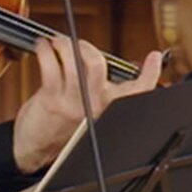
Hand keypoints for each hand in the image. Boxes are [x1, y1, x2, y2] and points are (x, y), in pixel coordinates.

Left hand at [11, 40, 167, 171]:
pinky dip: (46, 51)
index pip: (137, 92)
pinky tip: (44, 48)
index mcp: (108, 107)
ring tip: (58, 42)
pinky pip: (50, 67)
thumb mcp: (89, 110)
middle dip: (86, 47)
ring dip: (64, 46)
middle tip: (78, 45)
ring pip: (74, 64)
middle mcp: (93, 105)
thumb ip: (101, 90)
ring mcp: (71, 102)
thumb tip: (109, 66)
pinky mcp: (51, 99)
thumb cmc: (60, 127)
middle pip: (97, 65)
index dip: (151, 74)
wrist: (37, 149)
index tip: (154, 58)